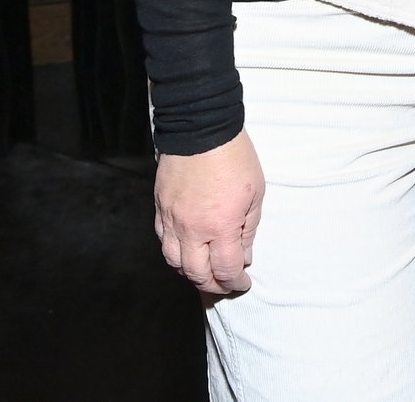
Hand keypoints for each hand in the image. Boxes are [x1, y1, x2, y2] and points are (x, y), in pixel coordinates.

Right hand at [155, 130, 263, 295]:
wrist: (201, 128)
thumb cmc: (234, 157)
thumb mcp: (255, 194)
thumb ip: (248, 229)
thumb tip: (244, 256)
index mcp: (220, 226)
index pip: (225, 270)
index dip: (236, 282)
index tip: (243, 282)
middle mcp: (191, 229)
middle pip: (196, 274)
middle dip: (213, 285)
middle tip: (225, 284)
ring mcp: (171, 219)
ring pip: (174, 262)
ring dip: (190, 272)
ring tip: (205, 271)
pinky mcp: (160, 208)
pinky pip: (163, 240)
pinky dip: (175, 252)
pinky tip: (186, 250)